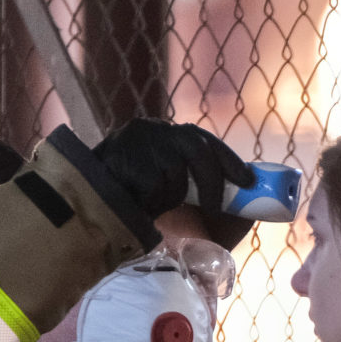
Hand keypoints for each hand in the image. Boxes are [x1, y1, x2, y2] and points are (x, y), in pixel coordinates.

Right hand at [94, 119, 255, 247]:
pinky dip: (155, 200)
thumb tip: (247, 207)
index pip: (203, 139)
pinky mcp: (125, 156)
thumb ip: (205, 193)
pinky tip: (139, 203)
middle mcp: (152, 130)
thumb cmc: (139, 206)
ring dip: (173, 196)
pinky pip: (156, 183)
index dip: (229, 160)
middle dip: (212, 182)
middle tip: (216, 210)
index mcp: (166, 135)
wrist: (92, 210)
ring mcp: (137, 140)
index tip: (248, 181)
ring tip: (156, 206)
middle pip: (196, 148)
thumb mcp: (177, 196)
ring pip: (176, 170)